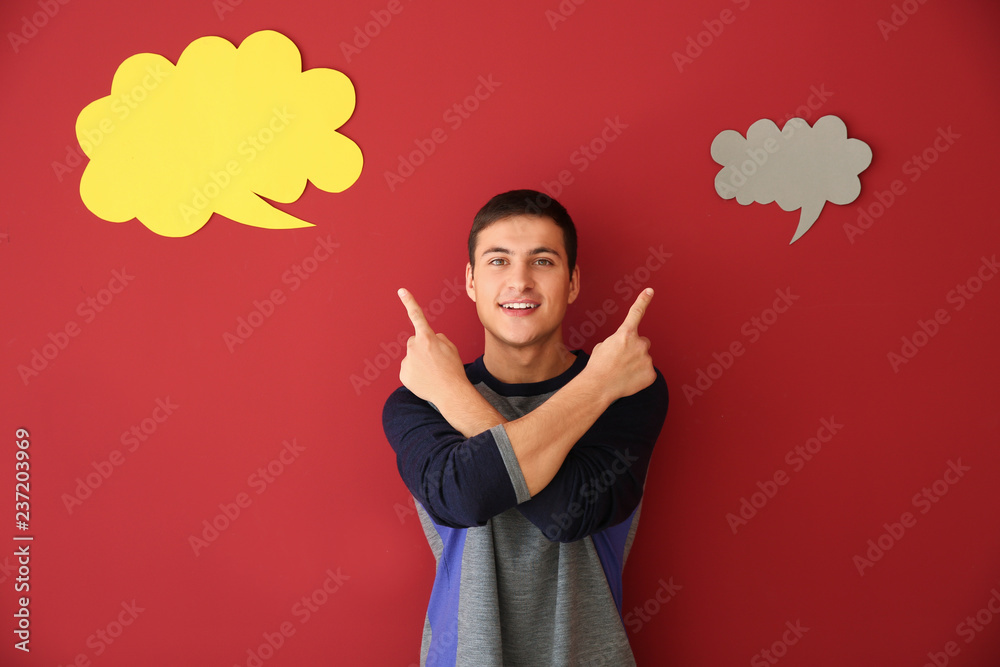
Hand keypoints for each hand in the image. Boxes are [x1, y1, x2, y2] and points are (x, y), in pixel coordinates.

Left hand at [397, 288, 467, 403]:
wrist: (450, 392)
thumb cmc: (453, 370)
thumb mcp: (451, 348)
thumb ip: (438, 338)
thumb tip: (430, 339)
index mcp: (427, 337)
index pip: (417, 315)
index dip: (409, 302)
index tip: (401, 290)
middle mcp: (414, 347)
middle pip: (415, 342)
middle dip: (422, 348)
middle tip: (435, 361)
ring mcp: (407, 361)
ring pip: (411, 357)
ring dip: (419, 362)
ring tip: (432, 373)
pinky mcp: (403, 374)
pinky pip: (408, 370)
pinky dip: (415, 374)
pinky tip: (425, 380)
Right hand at [586, 288, 656, 400]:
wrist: (598, 386)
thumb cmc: (598, 366)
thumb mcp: (603, 346)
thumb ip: (619, 341)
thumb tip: (627, 347)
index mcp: (625, 334)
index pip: (636, 313)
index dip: (643, 300)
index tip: (650, 290)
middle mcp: (639, 344)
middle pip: (643, 342)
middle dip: (635, 348)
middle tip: (621, 359)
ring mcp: (647, 359)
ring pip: (644, 358)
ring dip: (636, 363)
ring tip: (622, 372)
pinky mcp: (651, 374)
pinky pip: (648, 372)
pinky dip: (640, 376)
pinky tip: (629, 380)